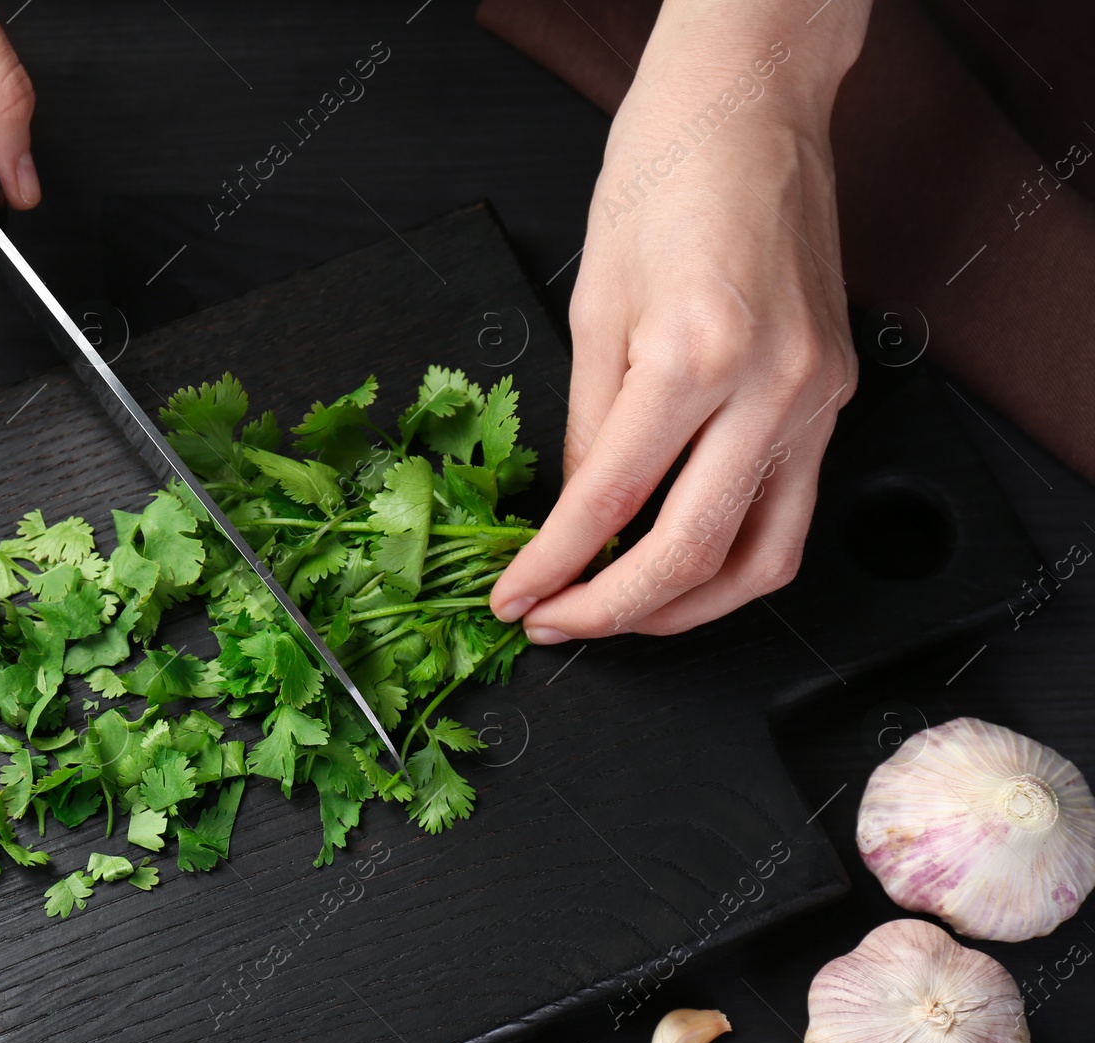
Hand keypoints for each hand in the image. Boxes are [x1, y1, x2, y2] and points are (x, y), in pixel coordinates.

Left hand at [490, 3, 870, 640]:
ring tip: (620, 614)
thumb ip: (590, 422)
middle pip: (694, 555)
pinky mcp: (837, 396)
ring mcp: (817, 397)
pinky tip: (681, 563)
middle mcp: (772, 388)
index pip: (610, 502)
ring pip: (764, 558)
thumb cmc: (664, 174)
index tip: (516, 599)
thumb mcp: (595, 303)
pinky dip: (733, 557)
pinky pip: (791, 512)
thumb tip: (580, 510)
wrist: (751, 108)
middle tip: (556, 624)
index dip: (554, 566)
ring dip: (687, 609)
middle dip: (613, 611)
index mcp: (695, 354)